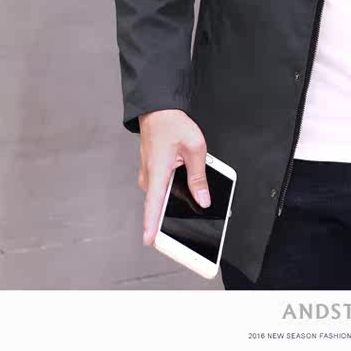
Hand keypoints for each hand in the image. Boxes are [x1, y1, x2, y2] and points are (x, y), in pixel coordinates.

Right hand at [137, 109, 209, 245]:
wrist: (159, 110)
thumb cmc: (172, 124)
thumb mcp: (194, 148)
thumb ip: (199, 176)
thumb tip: (203, 198)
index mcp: (158, 172)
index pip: (153, 204)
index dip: (151, 225)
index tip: (151, 240)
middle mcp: (148, 176)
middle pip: (159, 204)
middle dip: (173, 213)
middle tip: (189, 215)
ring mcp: (148, 175)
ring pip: (161, 195)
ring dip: (174, 198)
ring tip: (190, 191)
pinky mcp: (151, 172)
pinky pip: (161, 187)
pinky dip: (171, 189)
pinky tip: (184, 183)